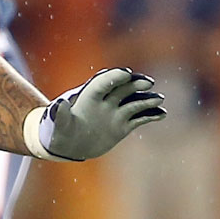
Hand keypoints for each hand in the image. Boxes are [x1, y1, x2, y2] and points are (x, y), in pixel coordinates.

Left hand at [31, 67, 166, 160]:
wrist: (67, 144)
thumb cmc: (59, 130)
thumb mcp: (57, 124)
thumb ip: (59, 115)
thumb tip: (58, 105)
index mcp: (89, 96)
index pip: (103, 82)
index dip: (114, 76)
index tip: (127, 73)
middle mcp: (105, 102)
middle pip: (122, 88)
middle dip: (134, 84)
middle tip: (147, 83)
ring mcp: (115, 113)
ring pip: (134, 103)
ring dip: (146, 100)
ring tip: (159, 100)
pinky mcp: (122, 125)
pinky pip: (139, 118)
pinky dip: (150, 115)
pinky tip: (162, 114)